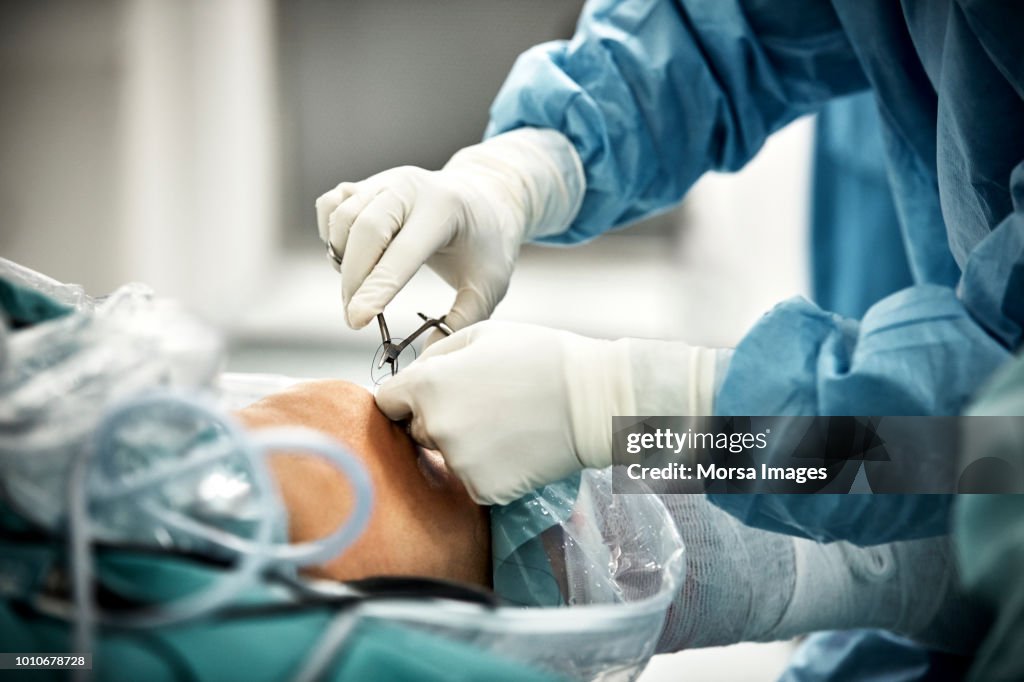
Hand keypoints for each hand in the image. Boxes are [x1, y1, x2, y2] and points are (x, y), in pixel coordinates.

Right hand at [315, 128, 583, 331]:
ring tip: (362, 287)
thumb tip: (428, 354)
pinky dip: (331, 234)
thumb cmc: (487, 245)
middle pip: (364, 230)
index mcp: (444, 208)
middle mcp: (410, 186)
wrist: (484, 198)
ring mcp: (384, 180)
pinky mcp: (366, 183)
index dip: (376, 289)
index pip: (402, 252)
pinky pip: (330, 206)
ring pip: (342, 219)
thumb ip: (463, 321)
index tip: (356, 321)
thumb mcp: (490, 285)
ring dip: (342, 260)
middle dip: (354, 281)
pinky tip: (352, 256)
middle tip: (355, 319)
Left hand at [374, 320, 727, 503]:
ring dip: (464, 446)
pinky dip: (489, 469)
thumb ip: (436, 356)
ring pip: (445, 457)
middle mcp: (435, 425)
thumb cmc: (540, 357)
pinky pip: (471, 480)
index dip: (406, 398)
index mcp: (428, 384)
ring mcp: (458, 461)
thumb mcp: (483, 335)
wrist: (593, 399)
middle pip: (417, 431)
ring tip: (505, 426)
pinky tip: (516, 448)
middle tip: (484, 407)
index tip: (429, 398)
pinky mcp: (482, 488)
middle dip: (438, 420)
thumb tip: (411, 377)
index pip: (387, 402)